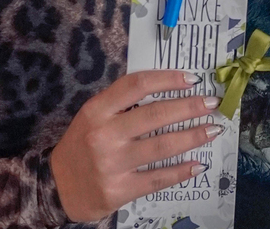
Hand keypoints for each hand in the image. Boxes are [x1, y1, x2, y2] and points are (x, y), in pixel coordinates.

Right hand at [51, 69, 222, 222]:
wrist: (56, 187)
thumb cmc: (82, 145)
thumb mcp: (93, 116)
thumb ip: (123, 103)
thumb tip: (170, 89)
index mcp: (97, 110)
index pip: (137, 85)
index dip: (167, 79)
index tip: (192, 78)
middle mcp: (104, 134)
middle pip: (155, 115)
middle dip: (189, 107)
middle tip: (212, 103)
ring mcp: (111, 164)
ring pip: (162, 146)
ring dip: (193, 137)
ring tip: (213, 129)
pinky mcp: (118, 190)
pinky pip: (157, 178)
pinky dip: (181, 171)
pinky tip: (198, 164)